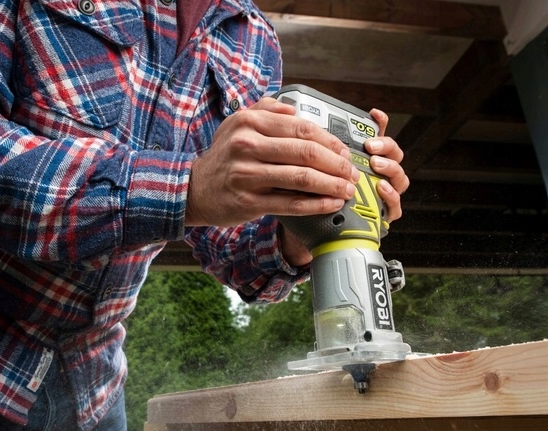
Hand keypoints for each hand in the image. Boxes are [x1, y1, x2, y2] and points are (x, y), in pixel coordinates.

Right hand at [185, 97, 359, 226]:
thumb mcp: (237, 124)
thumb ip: (267, 109)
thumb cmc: (224, 157)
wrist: (195, 189)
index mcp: (249, 122)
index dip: (331, 141)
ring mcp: (247, 175)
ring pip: (302, 179)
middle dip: (337, 164)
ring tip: (348, 189)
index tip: (346, 152)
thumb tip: (295, 108)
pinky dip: (316, 204)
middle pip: (306, 153)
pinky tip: (331, 204)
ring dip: (332, 185)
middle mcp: (247, 145)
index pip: (302, 128)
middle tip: (352, 173)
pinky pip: (291, 204)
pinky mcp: (249, 202)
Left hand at [278, 108, 408, 266]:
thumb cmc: (306, 191)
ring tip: (376, 165)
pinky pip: (395, 207)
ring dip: (391, 169)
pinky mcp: (380, 216)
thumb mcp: (302, 165)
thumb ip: (300, 141)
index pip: (378, 135)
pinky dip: (390, 196)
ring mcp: (380, 194)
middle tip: (370, 146)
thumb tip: (290, 109)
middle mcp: (374, 175)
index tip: (374, 114)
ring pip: (400, 178)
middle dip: (387, 146)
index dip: (380, 123)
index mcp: (360, 158)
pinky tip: (380, 188)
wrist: (304, 227)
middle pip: (395, 154)